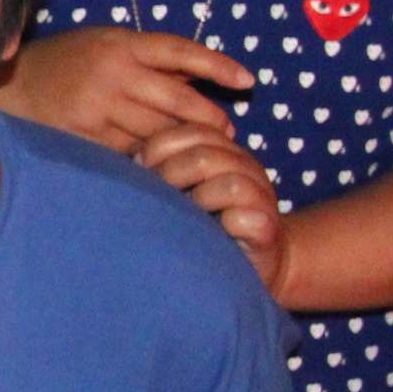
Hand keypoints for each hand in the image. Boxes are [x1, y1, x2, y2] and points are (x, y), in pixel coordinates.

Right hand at [1, 28, 252, 151]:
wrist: (9, 87)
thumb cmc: (65, 63)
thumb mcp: (107, 45)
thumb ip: (150, 58)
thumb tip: (202, 72)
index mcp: (122, 44)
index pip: (181, 51)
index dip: (218, 66)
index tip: (249, 81)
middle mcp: (113, 73)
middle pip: (178, 100)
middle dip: (209, 119)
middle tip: (227, 133)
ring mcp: (98, 107)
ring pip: (158, 131)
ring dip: (183, 144)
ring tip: (200, 152)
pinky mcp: (85, 137)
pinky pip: (130, 153)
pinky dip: (150, 160)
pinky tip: (162, 166)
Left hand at [137, 123, 291, 299]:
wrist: (257, 260)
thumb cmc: (207, 224)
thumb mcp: (183, 190)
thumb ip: (163, 169)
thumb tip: (125, 159)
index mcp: (224, 152)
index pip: (192, 131)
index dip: (159, 146)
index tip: (138, 169)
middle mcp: (246, 168)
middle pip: (205, 155)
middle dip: (170, 174)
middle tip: (154, 198)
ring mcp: (261, 198)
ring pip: (229, 184)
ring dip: (198, 200)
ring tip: (182, 218)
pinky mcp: (266, 229)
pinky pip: (246, 217)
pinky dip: (224, 224)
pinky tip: (210, 234)